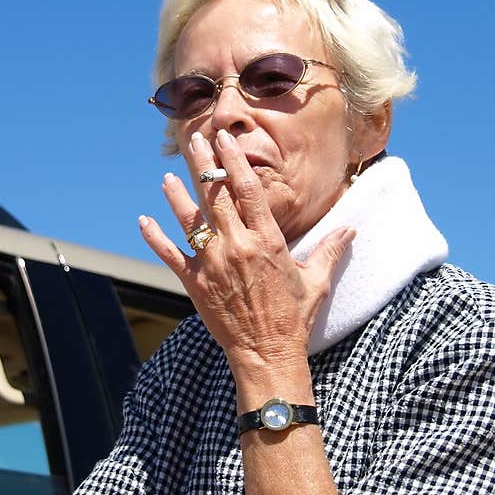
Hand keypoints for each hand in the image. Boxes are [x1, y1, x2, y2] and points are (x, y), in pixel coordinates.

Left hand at [139, 128, 354, 372]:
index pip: (248, 190)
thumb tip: (351, 229)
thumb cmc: (293, 317)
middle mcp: (237, 246)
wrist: (267, 353)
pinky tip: (144, 220)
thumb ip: (330, 250)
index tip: (225, 141)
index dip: (234, 162)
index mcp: (266, 240)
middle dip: (203, 166)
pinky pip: (171, 254)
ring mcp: (213, 264)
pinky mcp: (195, 283)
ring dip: (176, 196)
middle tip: (194, 142)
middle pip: (215, 196)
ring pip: (189, 221)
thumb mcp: (315, 280)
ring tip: (167, 177)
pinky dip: (155, 237)